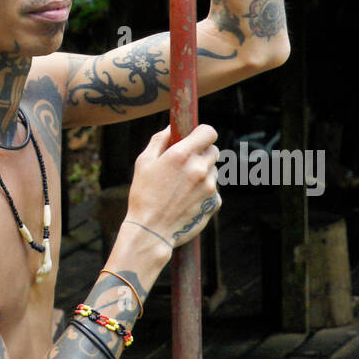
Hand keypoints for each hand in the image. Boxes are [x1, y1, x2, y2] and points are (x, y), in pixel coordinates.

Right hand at [123, 122, 221, 250]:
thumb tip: (171, 128)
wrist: (151, 230)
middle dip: (202, 153)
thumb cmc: (143, 195)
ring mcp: (210, 187)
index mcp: (182, 154)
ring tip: (183, 186)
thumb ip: (159, 140)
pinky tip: (187, 200)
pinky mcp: (214, 203)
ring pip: (214, 171)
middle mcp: (200, 168)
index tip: (195, 138)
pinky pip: (214, 190)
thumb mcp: (144, 162)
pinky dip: (204, 192)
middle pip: (214, 150)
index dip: (202, 133)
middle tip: (186, 163)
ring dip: (203, 173)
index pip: (209, 132)